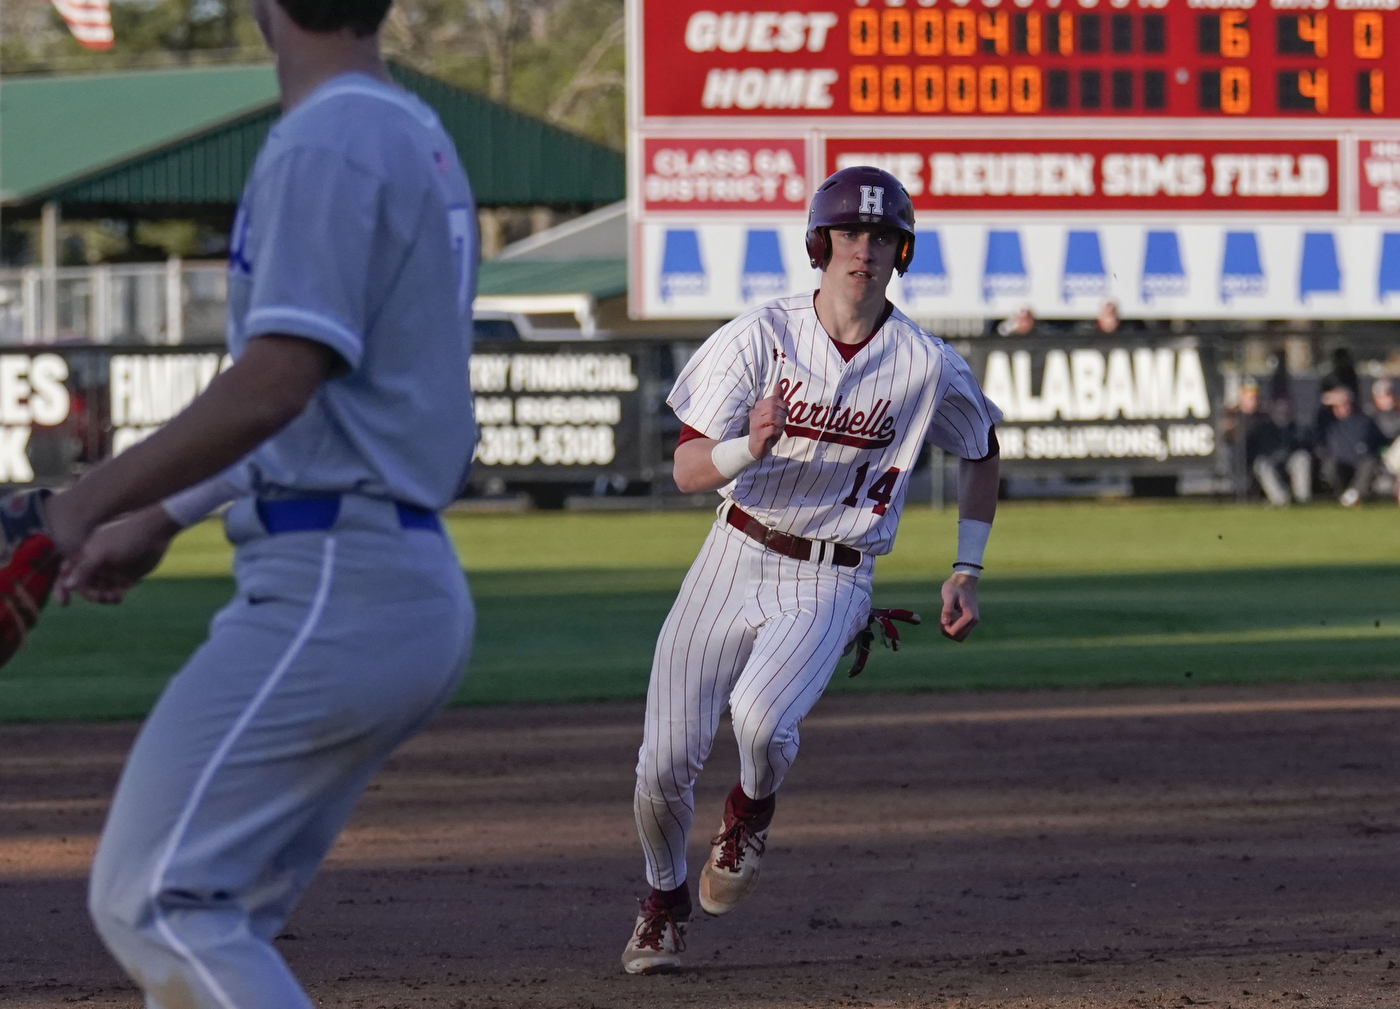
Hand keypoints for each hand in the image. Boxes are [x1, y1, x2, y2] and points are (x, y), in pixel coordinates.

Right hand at [58, 506, 179, 604]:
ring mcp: (111, 572)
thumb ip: (84, 568)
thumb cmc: (125, 537)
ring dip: (102, 597)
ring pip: (99, 591)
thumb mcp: (101, 552)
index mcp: (85, 555)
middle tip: (98, 597)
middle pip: (83, 586)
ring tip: (111, 597)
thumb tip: (68, 586)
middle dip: (88, 594)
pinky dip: (114, 597)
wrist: (154, 533)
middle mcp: (96, 564)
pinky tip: (118, 598)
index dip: (62, 588)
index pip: (66, 573)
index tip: (64, 603)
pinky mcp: (126, 578)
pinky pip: (115, 593)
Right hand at [747, 395, 787, 459]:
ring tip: (780, 427)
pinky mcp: (758, 435)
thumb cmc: (766, 429)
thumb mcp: (773, 413)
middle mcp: (754, 414)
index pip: (773, 399)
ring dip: (781, 423)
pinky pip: (772, 429)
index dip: (783, 405)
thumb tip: (779, 384)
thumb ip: (776, 399)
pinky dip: (778, 431)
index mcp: (758, 407)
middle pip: (772, 407)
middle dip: (783, 414)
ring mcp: (755, 425)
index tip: (785, 413)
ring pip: (772, 417)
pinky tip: (776, 434)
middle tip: (783, 421)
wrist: (756, 448)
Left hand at [939, 573, 979, 641]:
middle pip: (959, 637)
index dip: (944, 628)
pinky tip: (949, 618)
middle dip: (948, 632)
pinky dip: (954, 628)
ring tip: (945, 619)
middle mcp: (974, 621)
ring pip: (961, 636)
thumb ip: (947, 609)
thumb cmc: (955, 586)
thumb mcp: (948, 595)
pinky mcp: (971, 619)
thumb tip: (945, 622)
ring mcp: (974, 621)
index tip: (941, 619)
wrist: (964, 580)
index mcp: (969, 616)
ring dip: (951, 631)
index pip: (954, 632)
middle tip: (942, 620)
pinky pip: (962, 630)